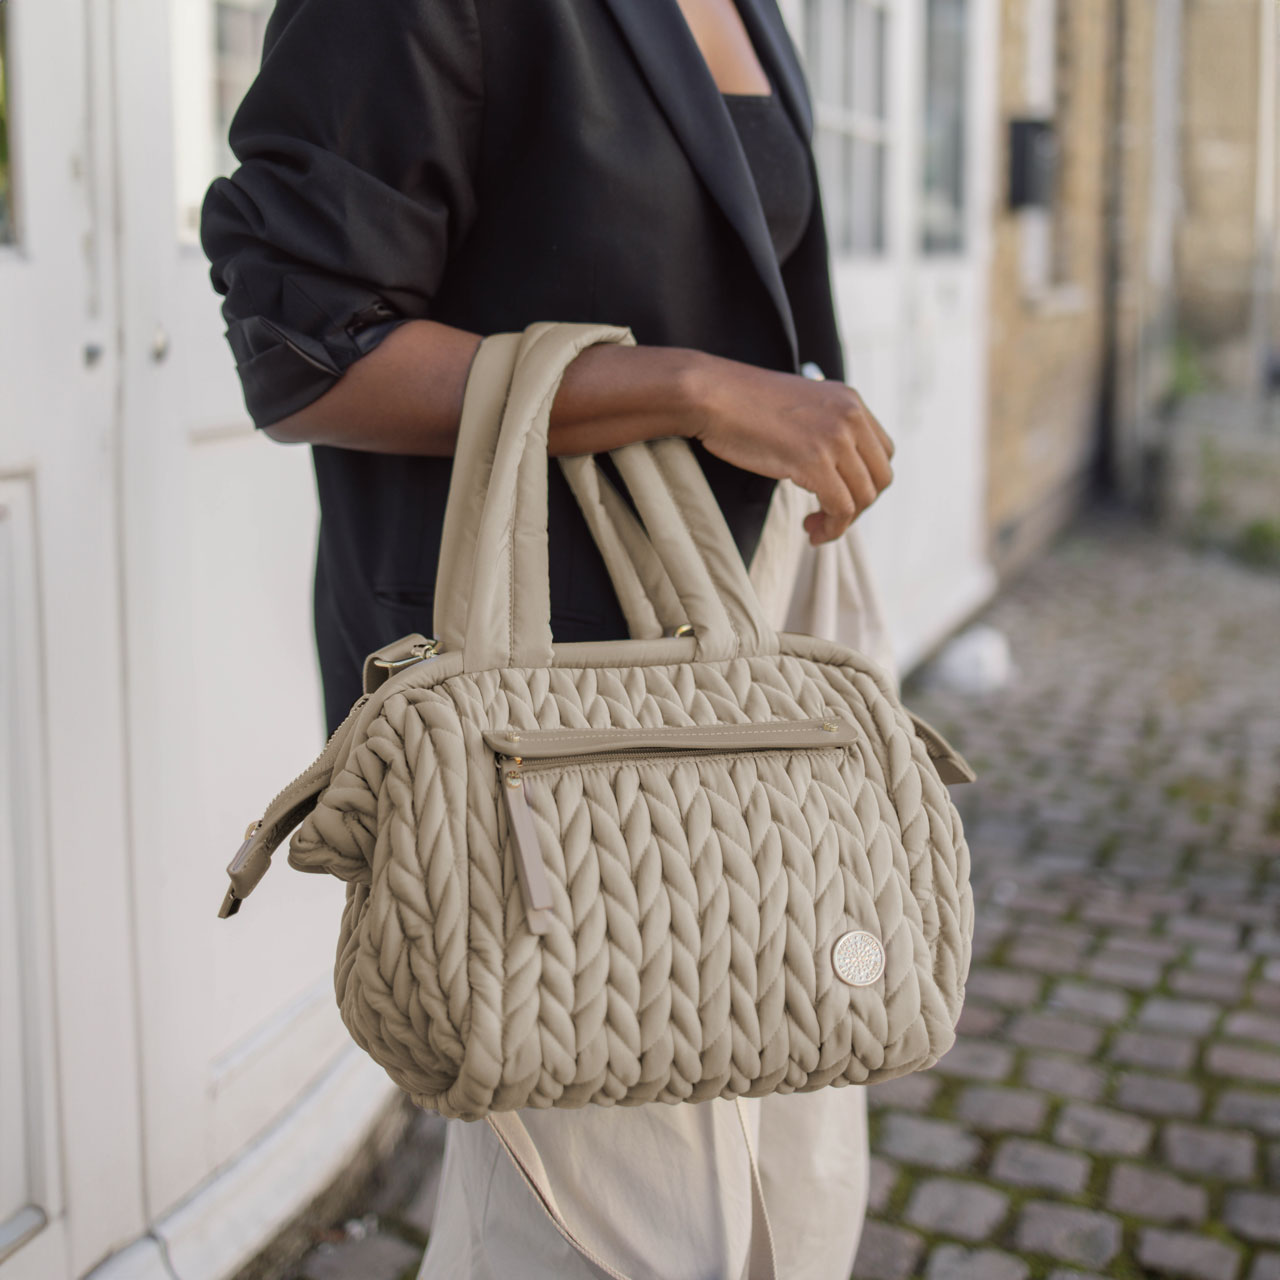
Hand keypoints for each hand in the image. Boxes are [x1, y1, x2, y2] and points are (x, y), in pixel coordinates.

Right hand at [687, 354, 895, 543]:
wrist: (711, 394)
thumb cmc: (741, 404)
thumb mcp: (799, 406)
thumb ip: (823, 427)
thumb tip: (831, 466)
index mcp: (850, 402)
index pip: (883, 452)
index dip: (866, 481)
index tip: (840, 496)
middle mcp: (851, 417)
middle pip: (880, 477)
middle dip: (860, 506)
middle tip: (829, 518)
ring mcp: (835, 439)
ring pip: (864, 497)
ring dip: (843, 522)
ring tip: (816, 528)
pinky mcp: (814, 461)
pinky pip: (841, 508)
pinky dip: (832, 528)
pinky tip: (812, 532)